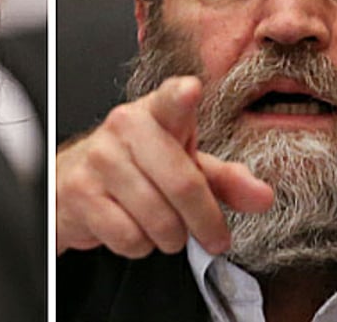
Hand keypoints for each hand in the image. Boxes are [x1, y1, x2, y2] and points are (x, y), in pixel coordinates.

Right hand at [56, 75, 273, 257]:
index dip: (181, 96)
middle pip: (182, 184)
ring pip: (157, 219)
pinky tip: (134, 230)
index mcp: (156, 112)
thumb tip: (263, 197)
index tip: (190, 90)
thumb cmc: (137, 168)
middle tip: (214, 238)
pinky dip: (139, 246)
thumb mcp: (184, 165)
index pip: (170, 100)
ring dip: (170, 238)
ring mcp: (99, 158)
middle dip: (205, 223)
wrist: (73, 180)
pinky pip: (129, 237)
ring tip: (164, 228)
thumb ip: (225, 180)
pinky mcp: (80, 191)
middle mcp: (124, 127)